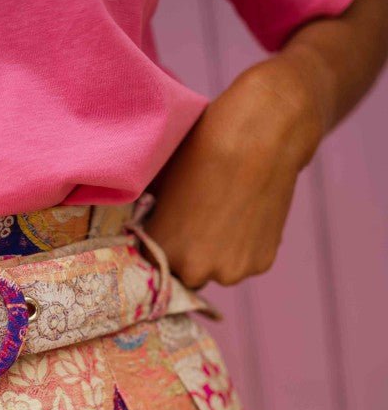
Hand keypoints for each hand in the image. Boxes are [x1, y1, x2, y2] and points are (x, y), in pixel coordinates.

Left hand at [144, 56, 324, 287]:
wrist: (263, 135)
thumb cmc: (204, 149)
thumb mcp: (162, 182)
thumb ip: (151, 214)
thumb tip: (146, 222)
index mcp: (161, 253)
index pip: (153, 263)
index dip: (162, 245)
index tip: (171, 229)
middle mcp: (194, 271)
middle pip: (186, 274)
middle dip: (190, 255)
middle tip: (201, 221)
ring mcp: (230, 272)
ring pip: (218, 270)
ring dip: (219, 254)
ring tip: (228, 214)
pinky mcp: (261, 265)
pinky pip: (246, 262)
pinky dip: (246, 246)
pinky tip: (248, 214)